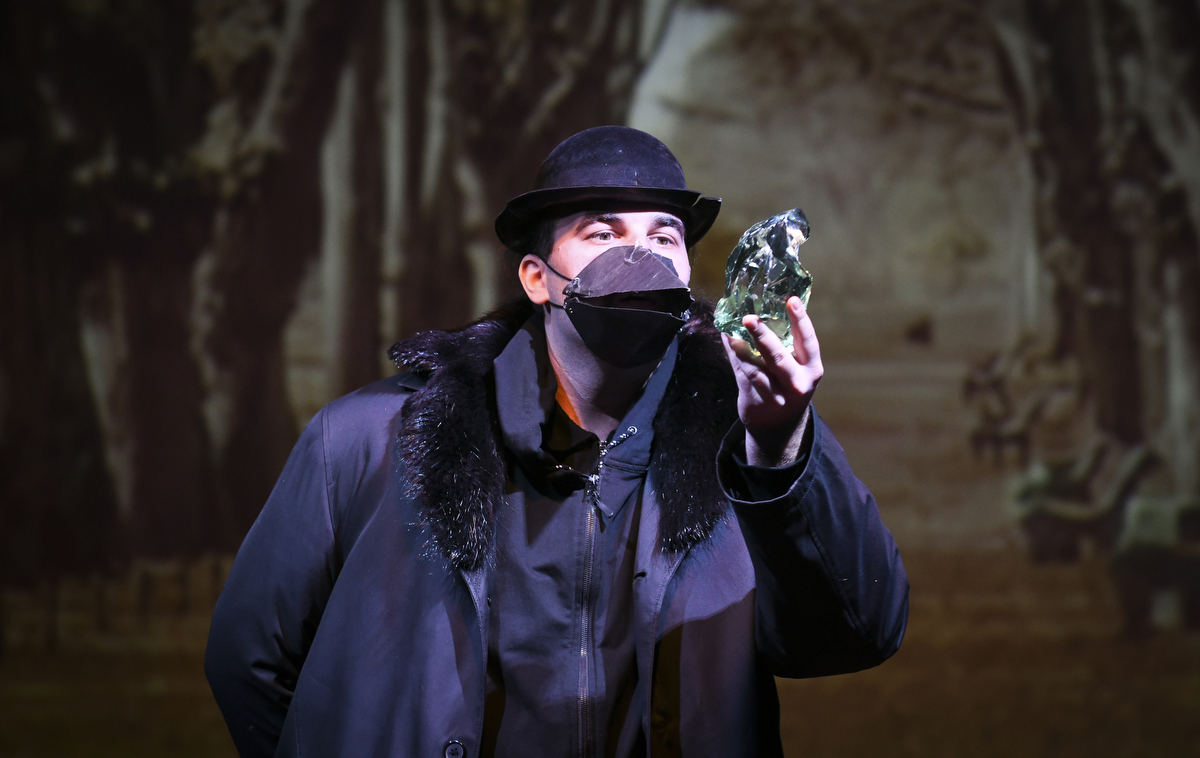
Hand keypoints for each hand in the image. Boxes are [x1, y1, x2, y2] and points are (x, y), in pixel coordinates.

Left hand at [721, 296, 823, 466]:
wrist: (778, 426)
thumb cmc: (787, 385)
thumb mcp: (797, 368)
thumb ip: (786, 342)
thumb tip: (765, 305)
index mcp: (811, 369)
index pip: (808, 341)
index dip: (800, 320)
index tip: (792, 300)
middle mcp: (796, 384)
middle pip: (777, 357)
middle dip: (762, 335)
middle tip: (748, 317)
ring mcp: (776, 396)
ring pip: (754, 368)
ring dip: (740, 347)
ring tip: (730, 328)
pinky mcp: (755, 401)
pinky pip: (741, 374)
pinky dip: (733, 355)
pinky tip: (727, 339)